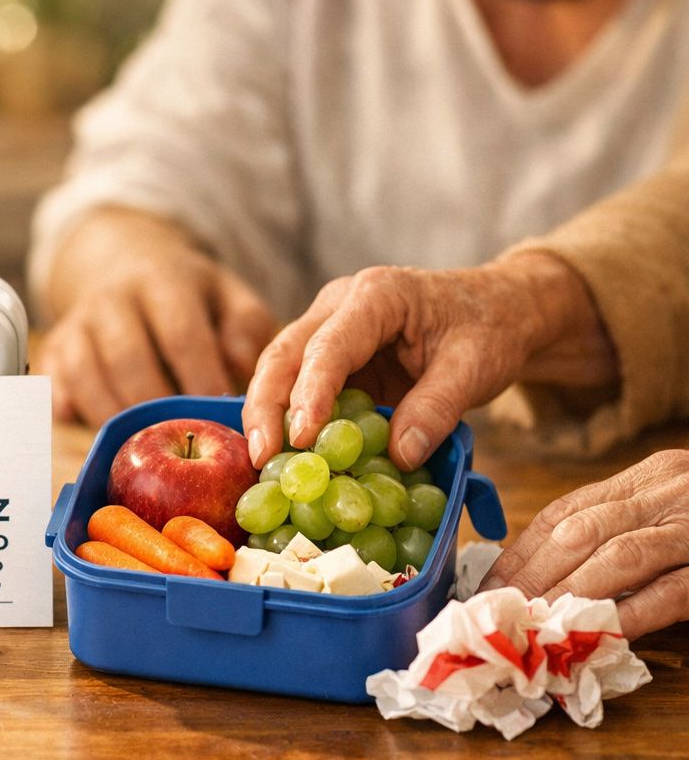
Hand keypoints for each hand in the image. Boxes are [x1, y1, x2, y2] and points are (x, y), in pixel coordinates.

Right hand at [40, 206, 275, 423]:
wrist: (124, 267)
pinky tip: (99, 433)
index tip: (218, 414)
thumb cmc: (189, 299)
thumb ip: (247, 331)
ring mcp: (75, 324)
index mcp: (162, 280)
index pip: (180, 334)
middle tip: (181, 436)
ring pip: (85, 376)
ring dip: (116, 416)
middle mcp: (111, 298)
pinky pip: (55, 387)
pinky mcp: (52, 350)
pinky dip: (72, 414)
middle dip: (157, 405)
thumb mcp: (229, 299)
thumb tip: (240, 371)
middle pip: (127, 357)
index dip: (200, 379)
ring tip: (145, 441)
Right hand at [241, 252, 613, 469]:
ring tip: (264, 463)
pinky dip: (284, 420)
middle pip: (284, 353)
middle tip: (262, 456)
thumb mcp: (477, 367)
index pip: (330, 345)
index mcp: (377, 295)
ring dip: (266, 416)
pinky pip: (295, 386)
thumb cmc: (490, 328)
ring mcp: (327, 329)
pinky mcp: (329, 357)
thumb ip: (437, 408)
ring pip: (278, 369)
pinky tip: (280, 456)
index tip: (302, 437)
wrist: (497, 310)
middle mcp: (339, 306)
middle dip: (266, 407)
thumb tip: (398, 458)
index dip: (311, 392)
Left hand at [481, 450, 688, 639]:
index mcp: (647, 477)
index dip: (520, 552)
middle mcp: (665, 494)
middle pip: (579, 533)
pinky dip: (624, 615)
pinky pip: (666, 592)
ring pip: (615, 559)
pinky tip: (594, 635)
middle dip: (533, 577)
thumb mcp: (673, 508)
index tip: (490, 586)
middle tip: (502, 612)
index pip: (564, 511)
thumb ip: (621, 528)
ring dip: (567, 596)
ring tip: (535, 626)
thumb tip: (554, 575)